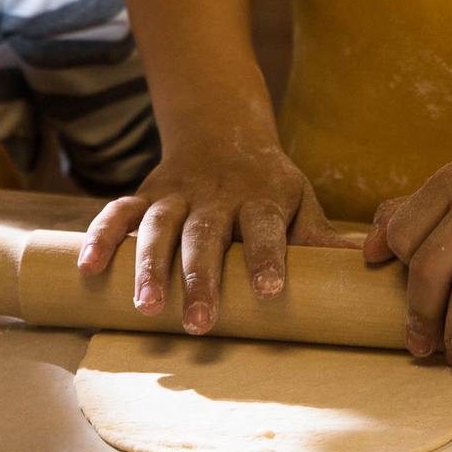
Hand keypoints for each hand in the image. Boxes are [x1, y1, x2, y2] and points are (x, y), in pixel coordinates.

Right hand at [78, 137, 348, 333]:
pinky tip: (87, 269)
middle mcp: (217, 194)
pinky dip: (101, 236)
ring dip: (149, 266)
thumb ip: (319, 236)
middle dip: (200, 278)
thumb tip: (363, 270)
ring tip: (145, 309)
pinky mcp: (146, 192)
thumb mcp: (300, 198)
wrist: (222, 126)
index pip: (266, 227)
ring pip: (159, 226)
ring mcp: (177, 192)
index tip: (269, 291)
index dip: (267, 257)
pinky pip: (118, 211)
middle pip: (206, 235)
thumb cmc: (269, 181)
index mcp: (261, 196)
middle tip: (198, 324)